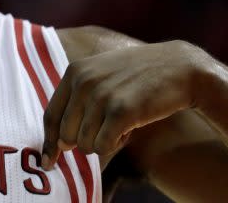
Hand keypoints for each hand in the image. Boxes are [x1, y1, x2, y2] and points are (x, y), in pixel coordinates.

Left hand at [41, 39, 207, 168]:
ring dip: (102, 143)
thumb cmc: (138, 77)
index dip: (49, 141)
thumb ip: (77, 99)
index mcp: (74, 71)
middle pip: (66, 135)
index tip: (48, 160)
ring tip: (121, 125)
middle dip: (83, 142)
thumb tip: (59, 143)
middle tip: (106, 131)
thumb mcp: (100, 74)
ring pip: (84, 144)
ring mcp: (102, 95)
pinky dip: (114, 146)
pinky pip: (102, 146)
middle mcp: (84, 82)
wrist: (178, 67)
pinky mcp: (121, 111)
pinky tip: (128, 131)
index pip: (51, 115)